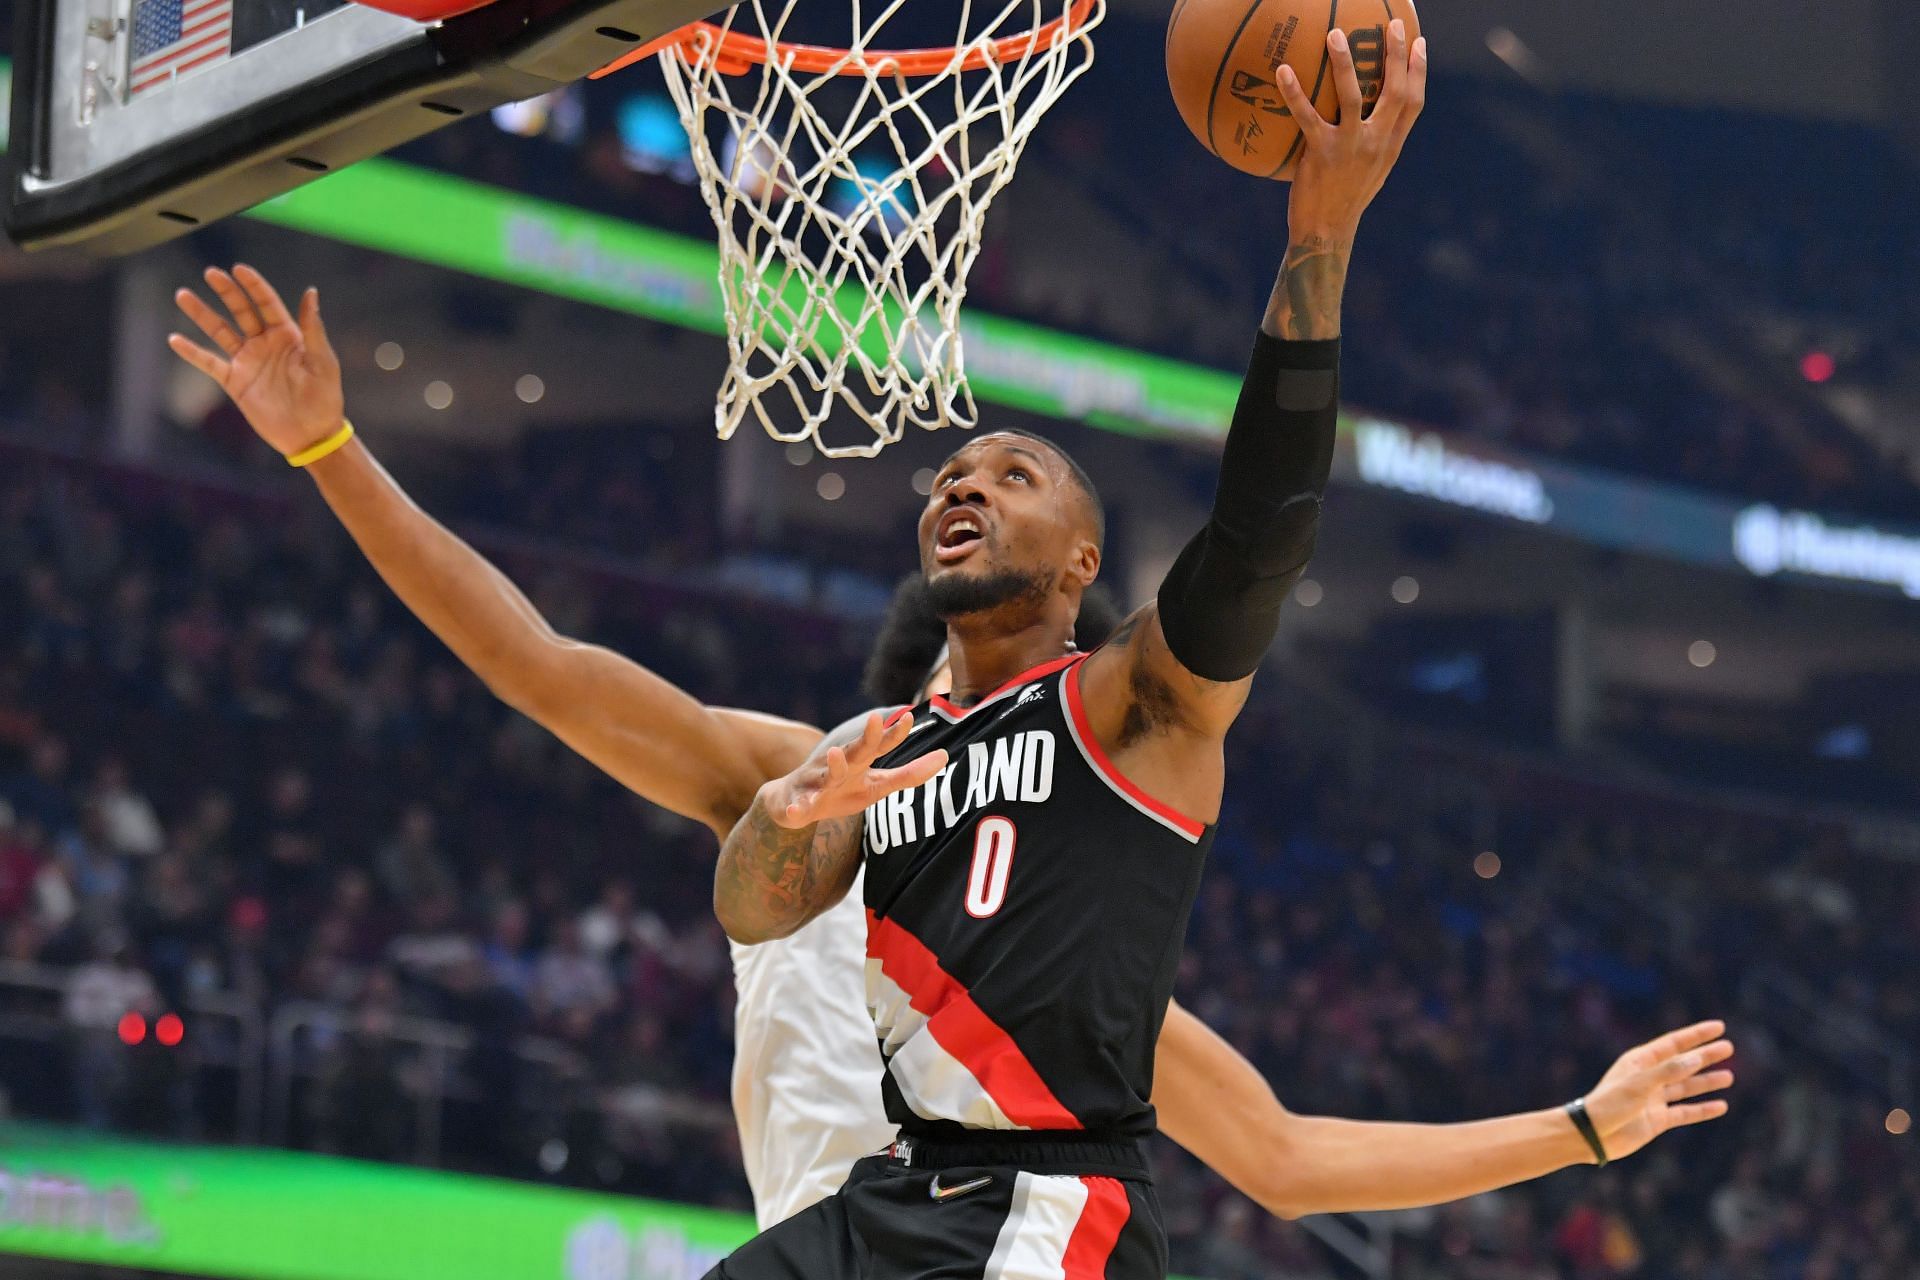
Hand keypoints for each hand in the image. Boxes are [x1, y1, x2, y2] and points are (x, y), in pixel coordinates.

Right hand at [168, 264, 345, 458]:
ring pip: (220, 331)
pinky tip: (175, 339)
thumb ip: (312, 328)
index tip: (239, 269)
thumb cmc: (324, 397)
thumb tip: (310, 292)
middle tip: (211, 272)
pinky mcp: (235, 381)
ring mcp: (248, 361)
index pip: (267, 303)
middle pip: (241, 311)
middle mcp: (265, 344)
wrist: (311, 435)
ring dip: (202, 314)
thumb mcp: (322, 361)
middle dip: (226, 291)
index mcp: (288, 335)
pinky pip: (209, 363)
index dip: (253, 285)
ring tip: (183, 295)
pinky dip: (192, 352)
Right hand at [762, 710, 946, 829]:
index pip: (879, 744)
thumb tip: (944, 757)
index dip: (894, 733)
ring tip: (836, 755)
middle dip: (867, 736)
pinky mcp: (797, 803)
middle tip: (877, 719)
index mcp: (858, 761)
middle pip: (854, 750)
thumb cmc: (840, 790)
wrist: (790, 805)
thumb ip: (909, 773)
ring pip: (825, 774)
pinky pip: (797, 807)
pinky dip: (797, 809)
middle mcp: (837, 765)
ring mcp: (816, 783)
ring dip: (832, 765)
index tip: (910, 716)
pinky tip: (797, 812)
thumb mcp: (877, 785)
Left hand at [1274, 19, 1425, 241]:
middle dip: (1396, 54)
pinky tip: (1282, 70)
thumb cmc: (1343, 201)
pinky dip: (1294, 92)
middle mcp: (1377, 143)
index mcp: (1390, 146)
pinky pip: (1307, 116)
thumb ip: (1374, 143)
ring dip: (1344, 62)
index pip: (1414, 102)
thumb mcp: (1369, 172)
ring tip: (1335, 34)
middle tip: (1393, 23)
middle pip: (1395, 91)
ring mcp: (1350, 147)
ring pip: (1352, 96)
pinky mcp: (1322, 154)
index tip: (1420, 42)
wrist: (1326, 234)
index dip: (1419, 71)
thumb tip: (1368, 117)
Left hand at [1579, 1019, 1735, 1161]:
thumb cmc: (1609, 1104)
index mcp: (1640, 1061)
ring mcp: (1654, 1099)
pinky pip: (1685, 1112)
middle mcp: (1649, 1077)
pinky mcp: (1658, 1120)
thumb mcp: (1638, 1084)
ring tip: (1729, 1076)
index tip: (1719, 1027)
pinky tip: (1721, 1106)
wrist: (1593, 1136)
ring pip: (1686, 1087)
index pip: (1673, 1044)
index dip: (1696, 1035)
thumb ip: (1667, 1071)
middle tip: (1729, 1048)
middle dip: (1705, 1055)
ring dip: (1706, 1082)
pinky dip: (1702, 1109)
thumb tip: (1696, 1058)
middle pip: (1683, 1063)